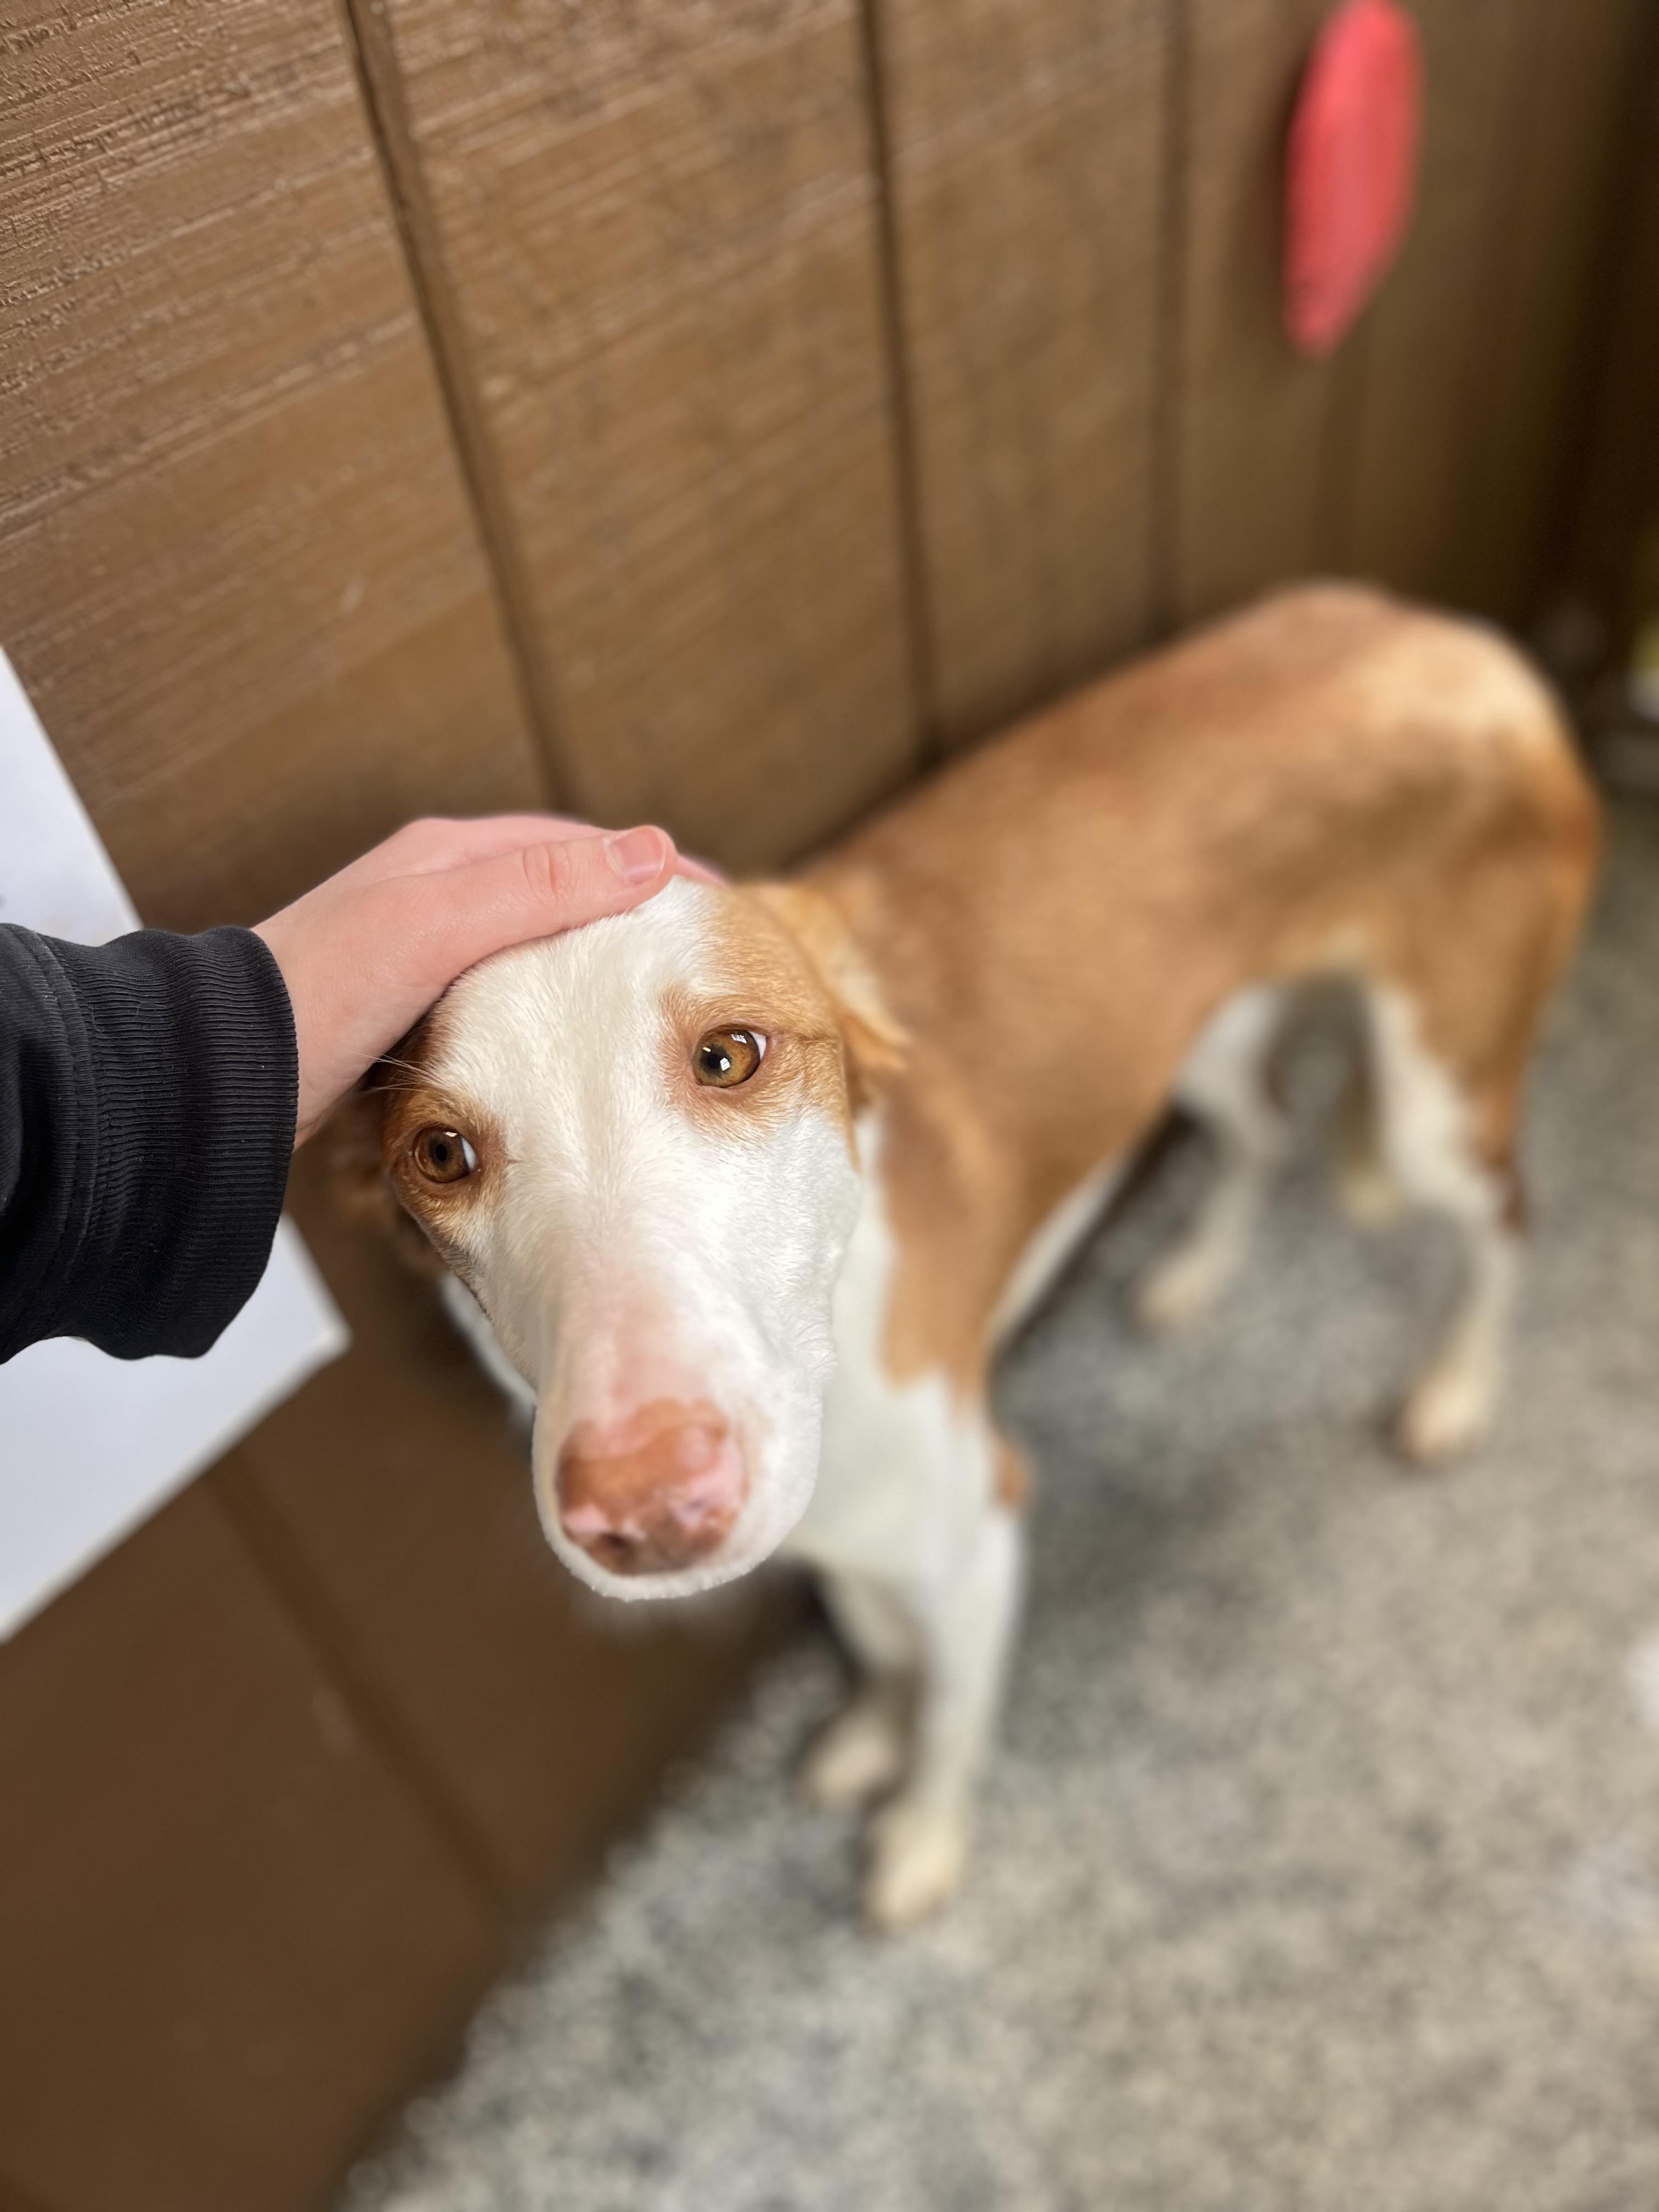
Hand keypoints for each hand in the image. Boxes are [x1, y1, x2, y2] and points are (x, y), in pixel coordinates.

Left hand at [255, 815, 709, 1144]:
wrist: (224, 1073)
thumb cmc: (319, 993)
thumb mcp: (437, 925)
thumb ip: (540, 887)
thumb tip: (652, 852)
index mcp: (446, 858)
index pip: (577, 845)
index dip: (652, 868)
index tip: (720, 904)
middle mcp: (434, 896)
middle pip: (560, 893)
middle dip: (632, 917)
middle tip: (703, 959)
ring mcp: (419, 956)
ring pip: (533, 950)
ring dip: (593, 968)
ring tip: (656, 1005)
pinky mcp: (408, 1013)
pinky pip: (504, 998)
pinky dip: (551, 1011)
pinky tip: (574, 1048)